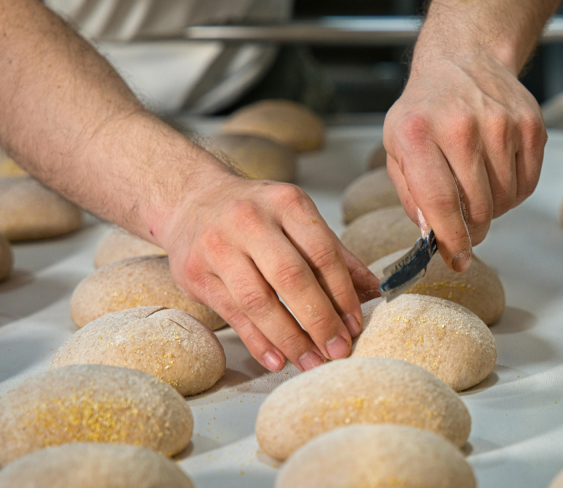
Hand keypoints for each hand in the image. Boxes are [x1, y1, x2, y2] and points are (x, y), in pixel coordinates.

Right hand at [159, 170, 379, 372]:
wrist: (190, 200)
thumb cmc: (254, 213)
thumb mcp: (296, 218)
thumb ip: (335, 253)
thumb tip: (372, 291)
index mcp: (286, 202)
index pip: (322, 253)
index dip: (342, 293)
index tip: (354, 324)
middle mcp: (250, 220)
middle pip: (291, 277)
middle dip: (319, 320)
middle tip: (338, 350)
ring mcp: (218, 246)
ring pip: (259, 301)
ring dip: (290, 338)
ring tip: (311, 361)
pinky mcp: (197, 273)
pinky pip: (233, 314)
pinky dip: (258, 341)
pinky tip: (278, 360)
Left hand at [383, 37, 546, 271]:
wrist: (463, 60)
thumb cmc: (425, 110)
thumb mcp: (397, 147)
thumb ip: (411, 194)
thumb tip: (432, 235)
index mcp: (418, 134)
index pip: (440, 202)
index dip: (451, 240)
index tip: (457, 260)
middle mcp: (461, 127)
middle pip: (477, 206)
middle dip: (471, 230)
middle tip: (465, 228)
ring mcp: (501, 124)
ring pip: (505, 199)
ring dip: (492, 209)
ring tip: (476, 188)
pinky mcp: (530, 125)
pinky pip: (527, 184)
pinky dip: (512, 192)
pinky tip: (496, 174)